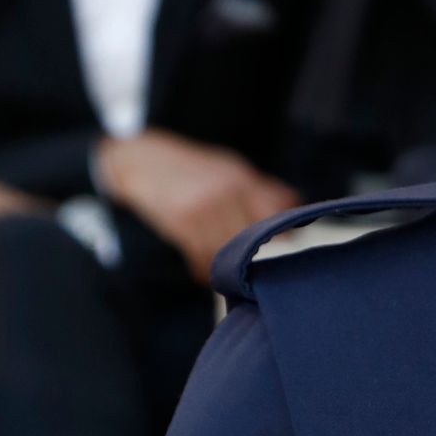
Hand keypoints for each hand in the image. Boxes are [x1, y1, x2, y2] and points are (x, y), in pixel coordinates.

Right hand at [98, 130, 300, 282]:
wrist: (143, 162)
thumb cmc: (191, 168)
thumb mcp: (228, 168)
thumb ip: (258, 190)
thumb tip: (292, 215)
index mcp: (242, 178)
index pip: (275, 211)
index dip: (281, 234)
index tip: (279, 249)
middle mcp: (227, 191)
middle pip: (252, 236)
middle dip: (251, 255)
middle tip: (250, 268)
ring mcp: (204, 206)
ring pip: (226, 250)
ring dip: (224, 267)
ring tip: (223, 272)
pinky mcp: (182, 221)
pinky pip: (200, 256)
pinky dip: (202, 269)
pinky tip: (201, 270)